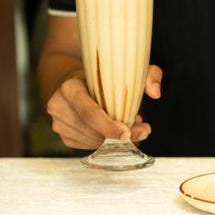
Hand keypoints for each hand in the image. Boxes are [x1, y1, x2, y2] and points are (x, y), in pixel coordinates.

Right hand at [46, 65, 162, 148]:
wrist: (75, 82)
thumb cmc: (103, 76)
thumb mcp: (125, 69)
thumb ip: (147, 74)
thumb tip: (156, 93)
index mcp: (69, 88)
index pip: (90, 114)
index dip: (109, 126)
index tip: (128, 132)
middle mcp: (59, 106)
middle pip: (94, 131)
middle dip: (121, 135)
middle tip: (143, 130)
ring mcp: (59, 124)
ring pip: (94, 141)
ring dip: (115, 139)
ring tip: (130, 126)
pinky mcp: (64, 136)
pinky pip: (90, 146)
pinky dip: (106, 141)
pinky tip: (114, 130)